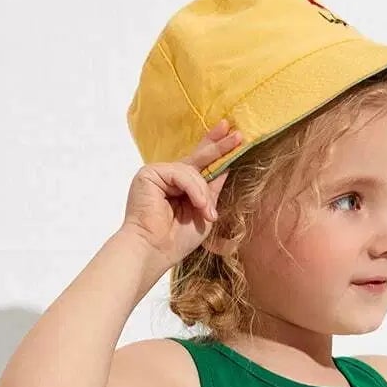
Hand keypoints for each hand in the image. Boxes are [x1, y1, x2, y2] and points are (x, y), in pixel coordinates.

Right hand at [121, 118, 243, 269]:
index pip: (200, 164)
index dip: (216, 150)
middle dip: (218, 146)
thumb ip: (213, 190)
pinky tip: (199, 205)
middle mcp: (169, 177)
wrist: (154, 251)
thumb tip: (227, 167)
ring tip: (207, 214)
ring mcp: (158, 173)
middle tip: (237, 135)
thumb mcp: (204, 213)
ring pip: (191, 170)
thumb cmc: (176, 240)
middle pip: (196, 156)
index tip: (234, 137)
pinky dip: (193, 189)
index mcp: (181, 186)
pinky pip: (180, 174)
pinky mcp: (149, 174)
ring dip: (203, 193)